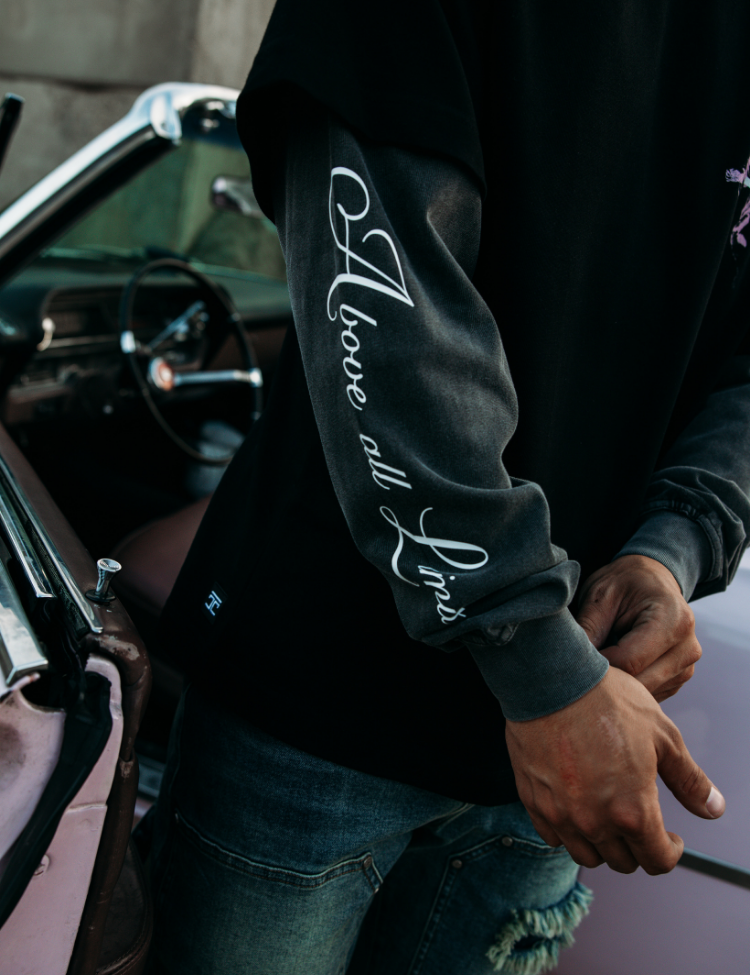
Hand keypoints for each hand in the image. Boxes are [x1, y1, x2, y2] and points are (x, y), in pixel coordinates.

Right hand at [506, 667, 724, 873]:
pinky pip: (552, 836)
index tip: (671, 837)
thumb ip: (689, 781)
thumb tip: (713, 809)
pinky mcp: (533, 801)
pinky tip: (575, 805)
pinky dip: (567, 830)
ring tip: (608, 816)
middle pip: (623, 862)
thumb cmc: (609, 702)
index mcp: (632, 811)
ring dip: (602, 844)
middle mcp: (595, 822)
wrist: (553, 680)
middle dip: (638, 847)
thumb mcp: (663, 736)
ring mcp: (560, 814)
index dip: (671, 851)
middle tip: (640, 820)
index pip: (657, 861)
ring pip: (586, 855)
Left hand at [576, 554, 700, 701]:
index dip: (599, 665)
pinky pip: (648, 694)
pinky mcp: (679, 679)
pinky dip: (628, 686)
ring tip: (602, 658)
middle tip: (583, 665)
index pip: (629, 662)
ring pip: (643, 693)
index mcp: (674, 621)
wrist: (651, 579)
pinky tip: (617, 665)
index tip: (578, 658)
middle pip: (638, 683)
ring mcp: (687, 667)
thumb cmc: (624, 583)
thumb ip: (588, 628)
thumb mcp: (601, 596)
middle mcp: (688, 648)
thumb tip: (572, 663)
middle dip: (607, 678)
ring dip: (618, 684)